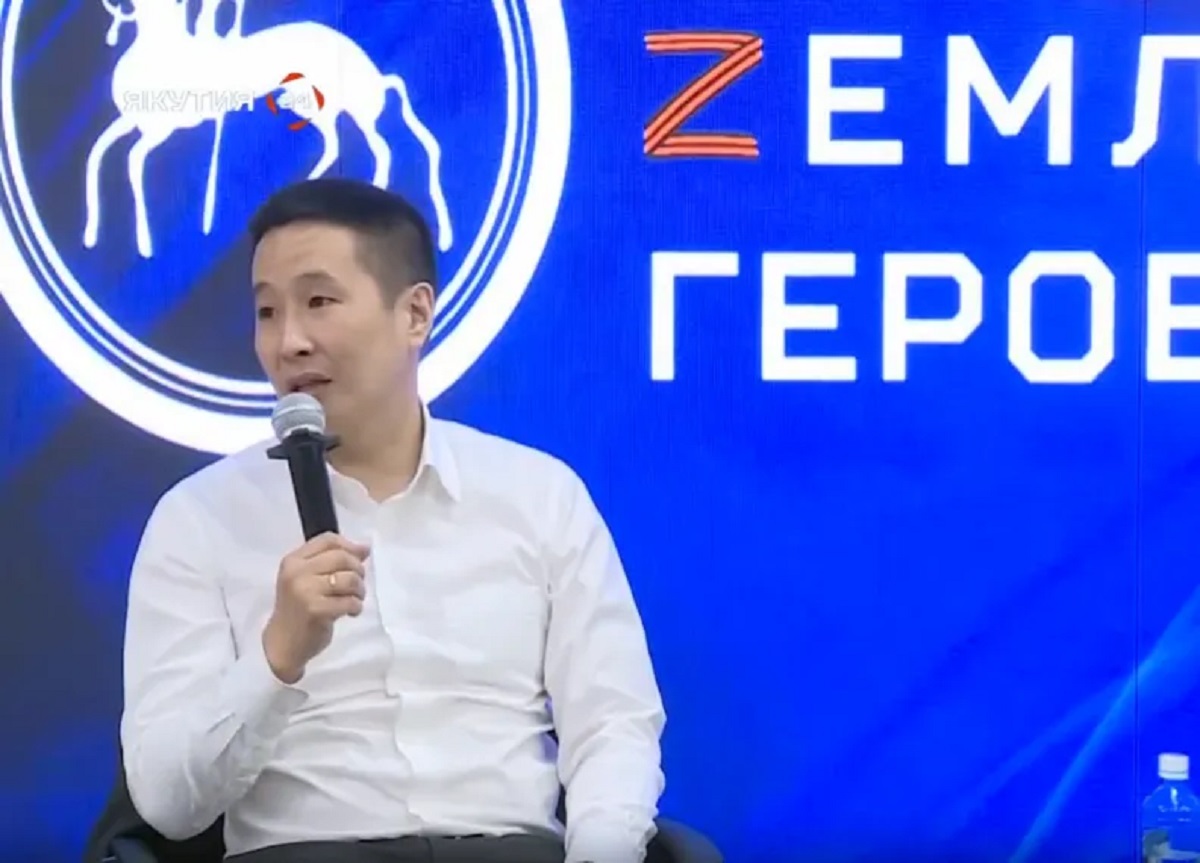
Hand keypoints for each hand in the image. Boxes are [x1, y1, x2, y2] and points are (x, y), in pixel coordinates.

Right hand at [262, 532, 369, 682]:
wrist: (283, 643)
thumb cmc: (298, 609)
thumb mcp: (307, 579)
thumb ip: (331, 561)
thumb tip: (364, 548)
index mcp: (293, 560)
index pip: (328, 540)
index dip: (350, 546)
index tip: (360, 558)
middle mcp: (296, 572)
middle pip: (341, 557)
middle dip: (358, 570)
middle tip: (358, 584)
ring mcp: (305, 590)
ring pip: (349, 578)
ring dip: (360, 590)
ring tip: (355, 599)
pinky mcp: (316, 610)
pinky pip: (349, 601)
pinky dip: (356, 606)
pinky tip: (350, 612)